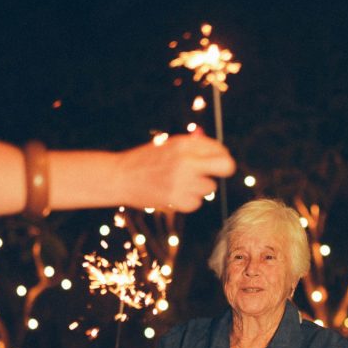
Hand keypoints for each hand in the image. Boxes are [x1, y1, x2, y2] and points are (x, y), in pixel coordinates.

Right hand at [114, 133, 235, 211]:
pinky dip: (188, 200)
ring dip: (200, 187)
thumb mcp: (168, 145)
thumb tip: (219, 151)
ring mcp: (183, 182)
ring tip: (180, 183)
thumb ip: (193, 147)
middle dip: (224, 169)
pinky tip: (174, 193)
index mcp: (184, 145)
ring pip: (210, 188)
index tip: (214, 159)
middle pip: (226, 166)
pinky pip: (196, 202)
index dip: (220, 154)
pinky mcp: (177, 200)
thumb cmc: (146, 160)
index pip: (219, 149)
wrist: (121, 177)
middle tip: (212, 173)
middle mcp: (186, 162)